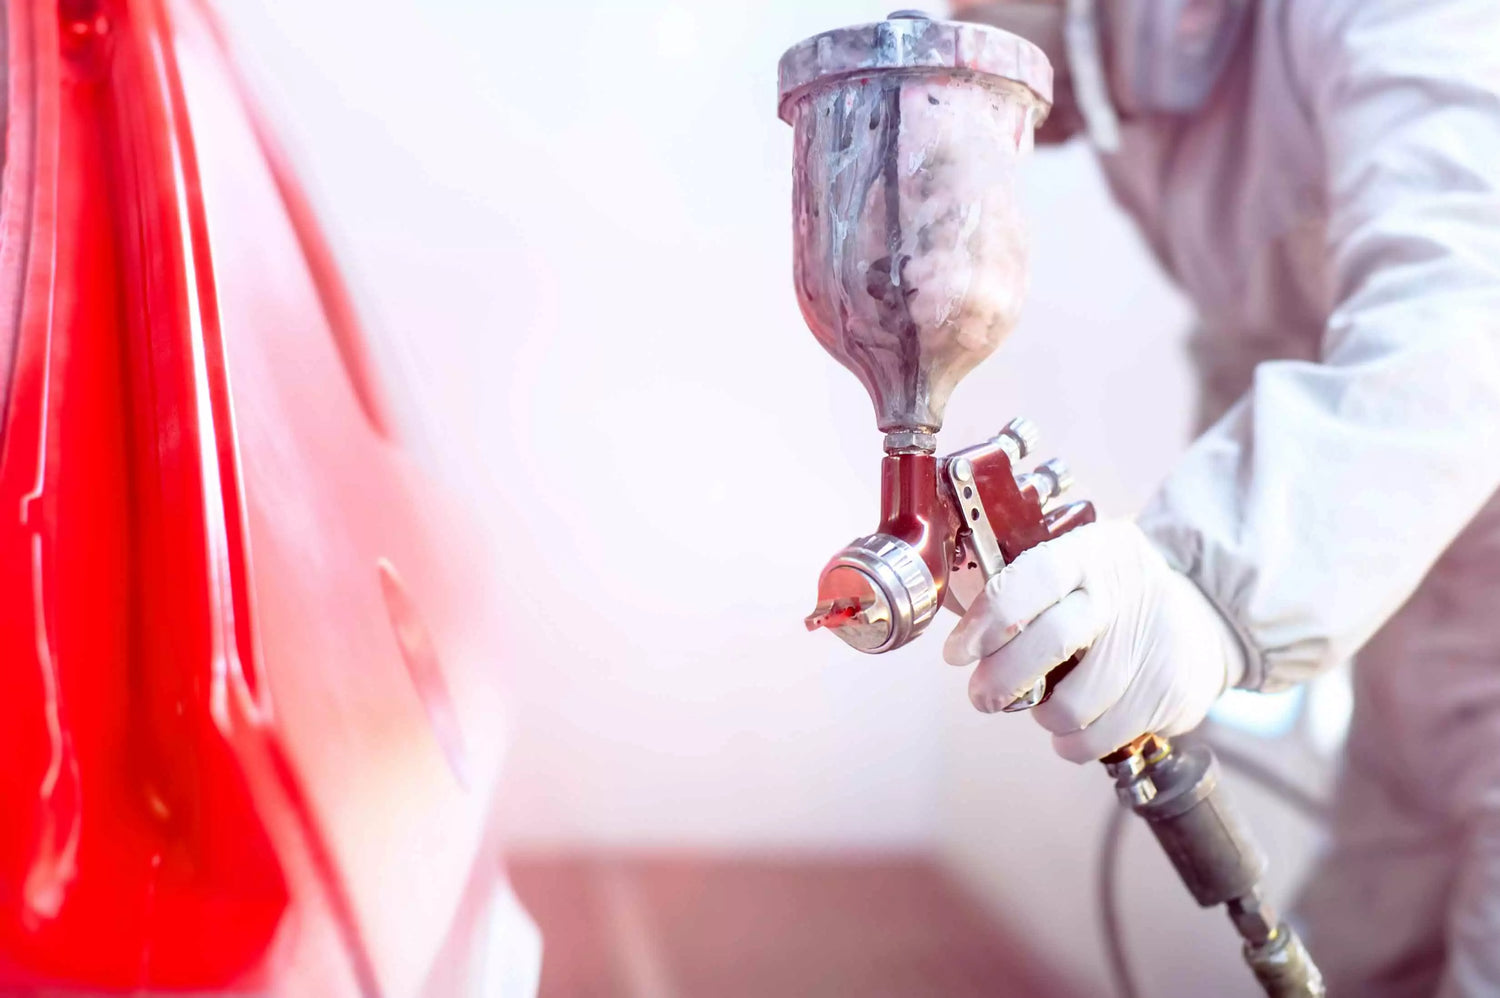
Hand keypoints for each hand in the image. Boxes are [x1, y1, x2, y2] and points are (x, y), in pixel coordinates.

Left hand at [942, 520, 1245, 762]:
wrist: (1200, 615)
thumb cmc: (1109, 598)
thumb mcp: (1073, 569)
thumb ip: (1022, 594)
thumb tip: (960, 639)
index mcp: (1092, 552)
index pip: (1035, 577)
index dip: (989, 619)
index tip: (957, 652)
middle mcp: (1128, 590)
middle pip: (1052, 642)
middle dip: (1002, 680)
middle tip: (983, 695)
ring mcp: (1156, 642)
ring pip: (1073, 705)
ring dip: (1045, 715)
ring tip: (1048, 703)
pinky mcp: (1172, 692)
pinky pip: (1100, 738)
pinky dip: (1074, 741)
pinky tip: (1078, 723)